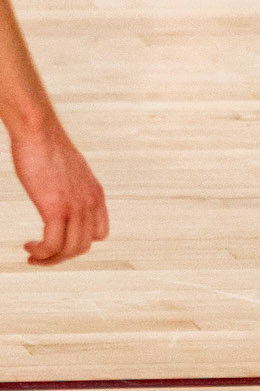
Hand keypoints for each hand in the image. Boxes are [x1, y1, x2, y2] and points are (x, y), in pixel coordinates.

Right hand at [10, 119, 106, 265]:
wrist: (39, 131)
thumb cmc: (47, 148)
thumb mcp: (69, 172)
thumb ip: (71, 188)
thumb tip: (61, 196)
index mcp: (96, 194)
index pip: (100, 233)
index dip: (79, 243)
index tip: (58, 242)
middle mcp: (91, 202)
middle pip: (83, 246)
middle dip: (61, 256)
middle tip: (40, 254)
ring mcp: (76, 206)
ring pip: (69, 250)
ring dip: (49, 259)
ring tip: (32, 255)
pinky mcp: (56, 208)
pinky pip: (52, 245)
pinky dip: (41, 253)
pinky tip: (29, 248)